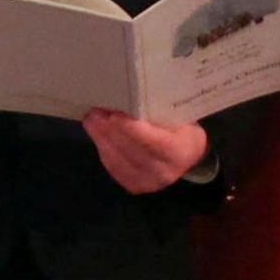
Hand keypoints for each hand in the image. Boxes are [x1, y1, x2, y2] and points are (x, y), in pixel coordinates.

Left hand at [83, 110, 211, 194]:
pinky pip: (113, 166)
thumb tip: (127, 94)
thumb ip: (157, 109)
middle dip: (109, 130)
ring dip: (101, 138)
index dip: (132, 129)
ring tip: (92, 119)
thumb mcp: (178, 115)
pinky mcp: (134, 186)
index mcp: (181, 151)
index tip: (114, 115)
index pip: (155, 142)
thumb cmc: (180, 127)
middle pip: (132, 151)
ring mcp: (149, 183)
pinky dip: (103, 148)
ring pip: (118, 160)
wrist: (187, 154)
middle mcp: (165, 172)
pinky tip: (97, 133)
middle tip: (95, 111)